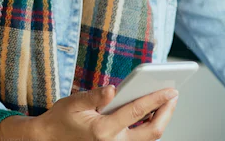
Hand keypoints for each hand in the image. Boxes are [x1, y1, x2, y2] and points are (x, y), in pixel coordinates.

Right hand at [0, 86, 177, 140]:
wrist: (50, 139)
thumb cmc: (62, 119)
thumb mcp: (73, 103)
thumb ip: (94, 96)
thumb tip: (112, 89)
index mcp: (103, 130)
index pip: (137, 112)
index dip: (156, 99)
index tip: (171, 90)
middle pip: (151, 131)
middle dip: (167, 113)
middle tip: (174, 96)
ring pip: (148, 138)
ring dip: (160, 120)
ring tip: (166, 103)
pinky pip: (139, 139)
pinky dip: (148, 126)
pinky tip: (152, 113)